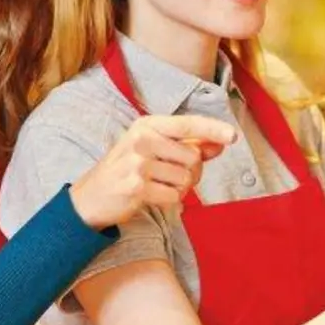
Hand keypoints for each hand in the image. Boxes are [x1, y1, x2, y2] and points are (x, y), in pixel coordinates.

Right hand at [69, 116, 237, 228]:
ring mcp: (137, 163)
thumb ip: (187, 145)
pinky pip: (175, 196)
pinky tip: (152, 196)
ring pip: (186, 178)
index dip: (212, 129)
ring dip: (181, 188)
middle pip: (193, 157)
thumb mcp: (153, 150)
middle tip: (171, 176)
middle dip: (192, 171)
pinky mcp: (136, 187)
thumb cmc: (127, 170)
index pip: (187, 124)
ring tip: (159, 186)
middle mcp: (142, 139)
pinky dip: (171, 201)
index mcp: (147, 125)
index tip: (232, 135)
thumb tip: (219, 144)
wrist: (91, 197)